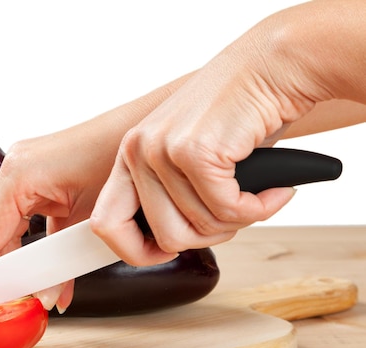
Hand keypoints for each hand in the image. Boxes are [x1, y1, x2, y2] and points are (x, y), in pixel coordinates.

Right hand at [0, 129, 118, 310]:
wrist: (143, 127)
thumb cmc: (119, 161)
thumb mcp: (88, 219)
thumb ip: (62, 262)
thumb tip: (48, 298)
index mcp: (18, 176)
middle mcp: (14, 167)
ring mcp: (23, 166)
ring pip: (2, 221)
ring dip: (11, 253)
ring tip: (20, 285)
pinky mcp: (38, 171)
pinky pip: (22, 211)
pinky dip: (29, 238)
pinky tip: (43, 266)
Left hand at [91, 0, 364, 265]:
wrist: (272, 66)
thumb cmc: (236, 115)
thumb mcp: (187, 156)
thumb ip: (170, 195)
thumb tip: (166, 245)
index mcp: (130, 155)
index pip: (106, 223)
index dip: (136, 251)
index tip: (167, 251)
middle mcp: (138, 150)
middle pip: (164, 237)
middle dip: (206, 238)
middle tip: (231, 217)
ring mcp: (163, 150)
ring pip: (197, 229)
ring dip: (236, 222)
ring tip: (254, 196)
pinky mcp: (196, 151)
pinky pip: (228, 212)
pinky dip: (258, 210)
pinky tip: (272, 192)